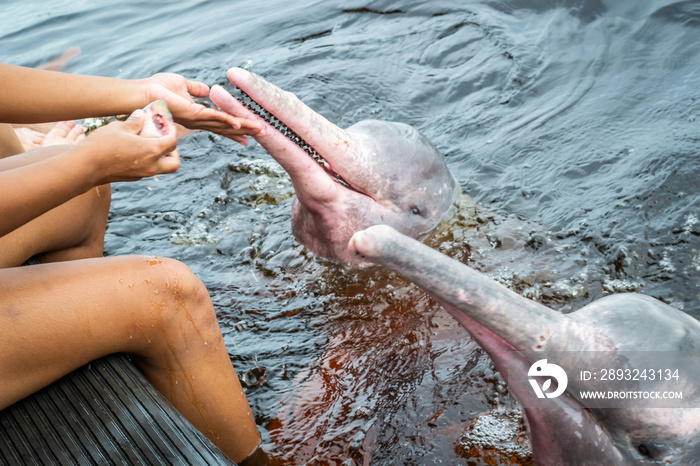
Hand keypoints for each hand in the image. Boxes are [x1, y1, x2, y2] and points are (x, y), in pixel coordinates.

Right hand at [81, 109, 179, 183]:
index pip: (172, 142)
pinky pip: (148, 170)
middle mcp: (151, 166)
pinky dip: (148, 162)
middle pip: (174, 164)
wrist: (85, 167)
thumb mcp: (119, 127)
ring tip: (149, 144)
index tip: (167, 125)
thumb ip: (133, 122)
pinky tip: (135, 151)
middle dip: (174, 152)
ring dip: (161, 158)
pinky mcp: (132, 178)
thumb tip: (141, 114)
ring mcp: (142, 174)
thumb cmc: (101, 145)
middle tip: (164, 141)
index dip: (172, 132)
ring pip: (162, 169)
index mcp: (151, 151)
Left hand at [143, 73, 263, 144]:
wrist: (142, 93)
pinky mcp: (193, 114)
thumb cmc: (157, 88)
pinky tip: (239, 125)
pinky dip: (227, 120)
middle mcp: (199, 121)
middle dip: (245, 131)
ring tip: (259, 129)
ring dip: (243, 127)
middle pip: (226, 127)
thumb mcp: (182, 84)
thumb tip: (207, 90)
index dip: (235, 129)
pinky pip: (214, 117)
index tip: (249, 134)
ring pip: (224, 124)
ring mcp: (197, 119)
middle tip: (263, 134)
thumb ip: (196, 88)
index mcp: (197, 115)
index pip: (220, 123)